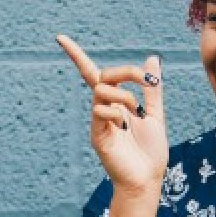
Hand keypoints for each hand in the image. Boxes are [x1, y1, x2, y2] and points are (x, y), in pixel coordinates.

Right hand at [57, 34, 168, 196]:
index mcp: (115, 103)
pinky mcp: (97, 136)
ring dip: (124, 95)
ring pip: (101, 90)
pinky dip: (116, 112)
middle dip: (126, 72)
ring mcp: (98, 122)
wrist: (148, 179)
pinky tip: (126, 127)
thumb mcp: (155, 114)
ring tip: (136, 112)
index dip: (76, 55)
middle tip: (146, 80)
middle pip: (102, 76)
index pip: (92, 74)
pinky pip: (100, 111)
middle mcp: (103, 110)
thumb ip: (152, 89)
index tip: (59, 37)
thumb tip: (152, 59)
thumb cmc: (150, 152)